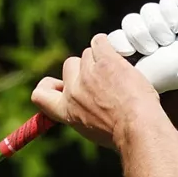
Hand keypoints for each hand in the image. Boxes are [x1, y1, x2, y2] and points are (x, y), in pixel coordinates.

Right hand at [31, 35, 163, 149]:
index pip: (40, 95)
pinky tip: (119, 54)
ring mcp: (88, 74)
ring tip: (119, 73)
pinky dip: (107, 45)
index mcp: (67, 111)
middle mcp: (73, 91)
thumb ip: (84, 115)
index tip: (61, 85)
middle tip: (104, 79)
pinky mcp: (105, 61)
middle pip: (70, 65)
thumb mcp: (93, 131)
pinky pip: (100, 41)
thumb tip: (88, 110)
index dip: (48, 85)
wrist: (138, 128)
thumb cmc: (122, 135)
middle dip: (84, 68)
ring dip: (101, 58)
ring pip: (88, 53)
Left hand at [107, 0, 177, 96]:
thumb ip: (115, 71)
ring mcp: (161, 19)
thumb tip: (99, 64)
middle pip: (129, 21)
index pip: (116, 36)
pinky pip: (164, 2)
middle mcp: (147, 32)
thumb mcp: (138, 75)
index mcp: (135, 48)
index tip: (131, 52)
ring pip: (146, 10)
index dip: (121, 41)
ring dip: (158, 28)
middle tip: (153, 49)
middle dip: (141, 36)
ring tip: (170, 41)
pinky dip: (172, 15)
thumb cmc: (170, 73)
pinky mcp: (177, 6)